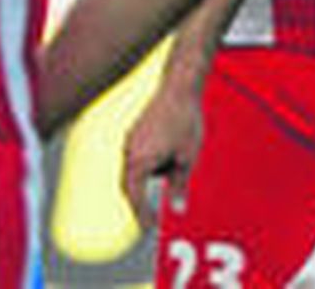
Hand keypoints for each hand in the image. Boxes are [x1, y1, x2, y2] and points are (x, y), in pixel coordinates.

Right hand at [120, 78, 201, 230]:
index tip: (149, 228)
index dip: (141, 214)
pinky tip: (165, 160)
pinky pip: (135, 156)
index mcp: (139, 159)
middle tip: (150, 218)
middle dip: (138, 202)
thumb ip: (179, 185)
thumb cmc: (184, 122)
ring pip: (132, 170)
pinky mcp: (135, 130)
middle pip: (128, 185)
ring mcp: (130, 138)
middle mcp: (129, 149)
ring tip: (169, 175)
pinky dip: (145, 167)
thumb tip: (176, 209)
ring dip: (144, 182)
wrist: (179, 86)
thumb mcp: (187, 158)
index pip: (134, 196)